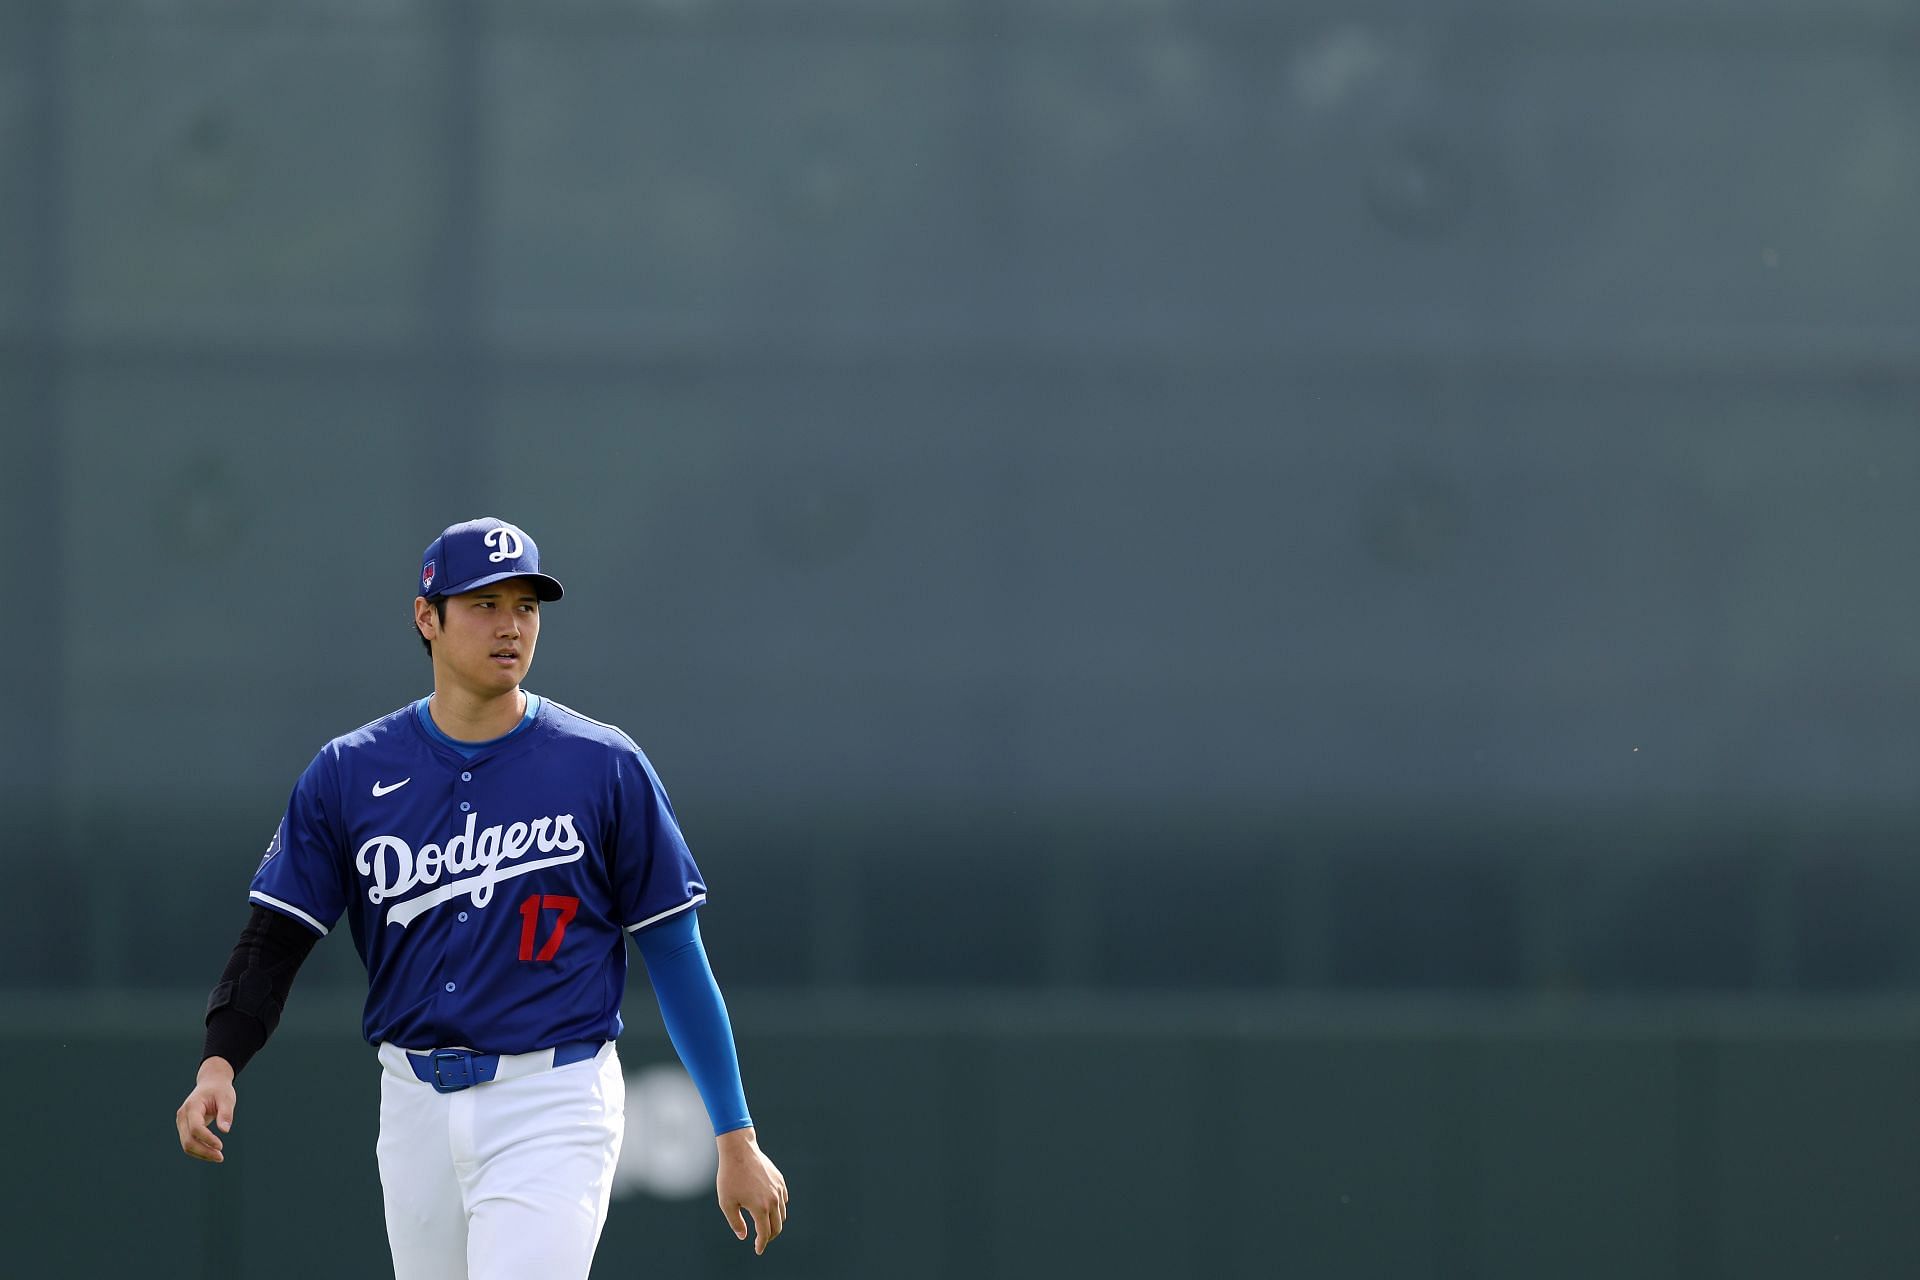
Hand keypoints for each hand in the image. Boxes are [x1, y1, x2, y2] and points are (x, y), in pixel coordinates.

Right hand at [176, 1057, 236, 1163]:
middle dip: (203, 1151)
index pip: (195, 1128)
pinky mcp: (184, 1128)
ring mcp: (181, 1122)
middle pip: (188, 1140)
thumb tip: (225, 1130)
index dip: (207, 1139)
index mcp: (192, 1106)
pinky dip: (199, 1150)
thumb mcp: (227, 1098)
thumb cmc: (220, 1090)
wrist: (211, 1083)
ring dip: (201, 1154)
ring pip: (186, 1144)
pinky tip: (212, 1152)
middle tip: (220, 1157)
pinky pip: (189, 1143)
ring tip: (218, 1157)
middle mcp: (182, 1116)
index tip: (221, 1146)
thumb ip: (226, 1113)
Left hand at [715, 1127, 787, 1254]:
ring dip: (775, 1223)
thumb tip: (744, 1236)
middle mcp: (773, 1200)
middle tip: (761, 1241)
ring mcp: (779, 1190)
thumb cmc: (730, 1177)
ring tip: (764, 1225)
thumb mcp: (727, 1203)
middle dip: (769, 1237)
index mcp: (760, 1208)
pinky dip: (779, 1209)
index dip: (761, 1245)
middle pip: (777, 1227)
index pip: (765, 1233)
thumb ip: (736, 1222)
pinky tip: (769, 1209)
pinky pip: (784, 1200)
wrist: (740, 1151)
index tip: (757, 1250)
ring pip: (782, 1214)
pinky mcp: (780, 1181)